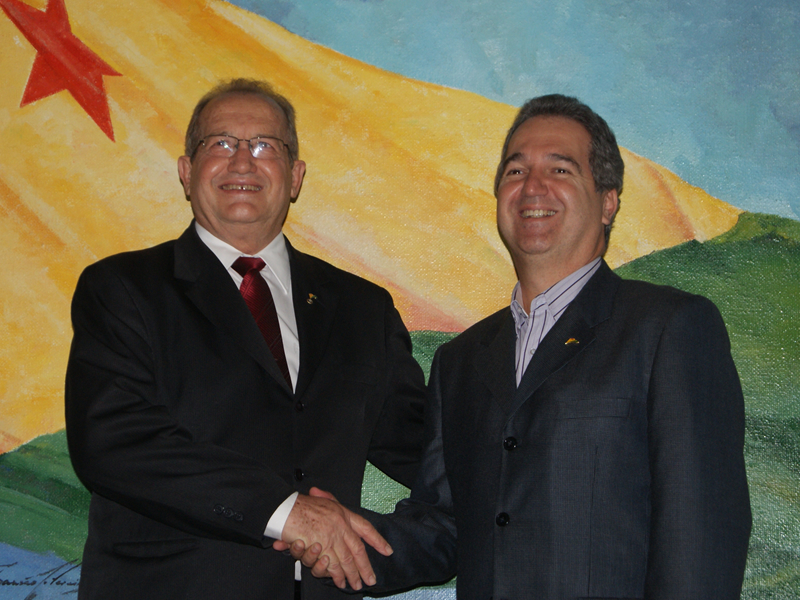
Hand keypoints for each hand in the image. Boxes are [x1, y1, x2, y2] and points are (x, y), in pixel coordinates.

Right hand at [274, 487, 390, 589]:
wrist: (285, 508)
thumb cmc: (300, 504)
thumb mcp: (321, 498)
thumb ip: (328, 501)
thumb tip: (330, 502)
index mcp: (343, 513)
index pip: (366, 528)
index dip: (377, 540)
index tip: (387, 551)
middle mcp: (341, 526)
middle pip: (358, 550)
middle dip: (365, 567)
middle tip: (371, 580)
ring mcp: (332, 538)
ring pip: (346, 561)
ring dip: (351, 575)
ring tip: (356, 585)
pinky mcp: (321, 549)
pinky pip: (332, 566)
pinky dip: (336, 575)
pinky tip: (340, 582)